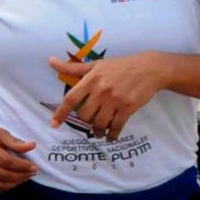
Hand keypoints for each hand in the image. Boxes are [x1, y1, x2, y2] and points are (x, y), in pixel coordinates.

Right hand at [0, 116, 38, 192]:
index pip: (7, 162)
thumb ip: (14, 141)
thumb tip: (32, 146)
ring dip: (13, 184)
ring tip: (23, 179)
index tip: (34, 167)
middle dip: (21, 176)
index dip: (23, 166)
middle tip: (32, 173)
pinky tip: (10, 183)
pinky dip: (1, 188)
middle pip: (3, 175)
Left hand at [48, 51, 163, 140]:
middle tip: (89, 121)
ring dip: (97, 131)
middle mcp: (101, 90)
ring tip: (98, 133)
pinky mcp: (128, 108)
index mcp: (91, 79)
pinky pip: (116, 126)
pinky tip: (110, 137)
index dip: (61, 113)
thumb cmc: (120, 66)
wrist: (150, 69)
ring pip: (99, 123)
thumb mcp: (96, 64)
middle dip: (85, 121)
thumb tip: (50, 61)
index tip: (54, 124)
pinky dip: (112, 135)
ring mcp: (115, 100)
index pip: (71, 99)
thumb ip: (73, 68)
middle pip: (84, 115)